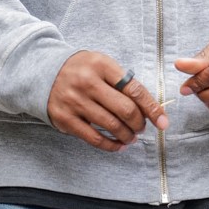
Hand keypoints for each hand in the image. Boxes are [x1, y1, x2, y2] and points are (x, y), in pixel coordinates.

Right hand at [47, 51, 168, 151]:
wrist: (44, 72)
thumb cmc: (82, 69)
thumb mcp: (101, 64)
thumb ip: (122, 81)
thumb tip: (148, 108)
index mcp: (101, 65)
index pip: (134, 88)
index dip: (152, 107)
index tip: (163, 121)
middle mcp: (87, 82)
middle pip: (125, 110)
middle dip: (140, 123)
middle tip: (142, 127)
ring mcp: (75, 101)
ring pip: (111, 126)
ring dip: (127, 135)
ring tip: (132, 136)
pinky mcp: (65, 119)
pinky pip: (94, 138)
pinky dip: (111, 145)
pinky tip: (119, 144)